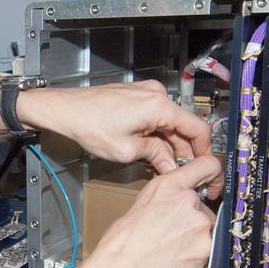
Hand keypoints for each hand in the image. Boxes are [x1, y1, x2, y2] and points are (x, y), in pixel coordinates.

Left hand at [20, 81, 222, 196]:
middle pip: (182, 127)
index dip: (204, 150)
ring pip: (169, 123)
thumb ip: (155, 157)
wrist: (64, 109)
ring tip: (159, 167)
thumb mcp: (126, 150)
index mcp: (159, 105)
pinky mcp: (137, 96)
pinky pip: (156, 118)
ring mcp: (147, 93)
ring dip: (167, 144)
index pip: (197, 128)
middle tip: (178, 173)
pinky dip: (156, 135)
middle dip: (182, 151)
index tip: (204, 167)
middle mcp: (157, 95)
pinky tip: (149, 153)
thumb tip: (171, 167)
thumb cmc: (88, 125)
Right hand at [76, 157, 219, 267]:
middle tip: (172, 234)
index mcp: (170, 186)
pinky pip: (207, 252)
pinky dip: (194, 257)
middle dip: (192, 221)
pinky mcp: (206, 249)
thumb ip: (165, 198)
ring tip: (170, 250)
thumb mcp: (141, 204)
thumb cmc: (122, 242)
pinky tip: (174, 260)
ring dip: (194, 240)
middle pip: (204, 208)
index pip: (207, 165)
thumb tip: (174, 202)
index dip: (213, 176)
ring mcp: (200, 225)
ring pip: (206, 231)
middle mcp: (188, 201)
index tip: (213, 185)